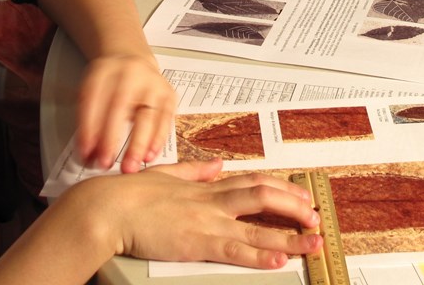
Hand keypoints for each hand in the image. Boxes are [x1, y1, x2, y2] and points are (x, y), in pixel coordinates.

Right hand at [73, 159, 323, 269]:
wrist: (108, 207)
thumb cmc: (132, 193)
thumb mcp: (168, 173)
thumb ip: (197, 169)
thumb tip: (218, 164)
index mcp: (206, 186)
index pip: (253, 181)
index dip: (280, 187)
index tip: (298, 193)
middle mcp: (213, 201)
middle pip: (264, 196)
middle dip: (293, 206)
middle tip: (314, 214)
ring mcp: (207, 221)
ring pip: (258, 225)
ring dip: (289, 234)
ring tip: (313, 240)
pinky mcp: (197, 244)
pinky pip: (235, 249)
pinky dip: (259, 255)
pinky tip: (279, 259)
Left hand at [76, 54, 175, 172]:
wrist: (133, 59)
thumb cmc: (109, 82)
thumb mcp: (92, 89)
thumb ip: (87, 118)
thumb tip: (88, 154)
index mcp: (104, 70)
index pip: (94, 99)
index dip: (88, 128)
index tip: (85, 153)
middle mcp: (130, 73)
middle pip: (120, 106)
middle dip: (111, 138)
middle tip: (105, 163)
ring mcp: (153, 82)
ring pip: (147, 115)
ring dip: (138, 144)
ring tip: (130, 166)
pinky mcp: (169, 94)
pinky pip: (166, 119)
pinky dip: (158, 139)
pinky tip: (150, 155)